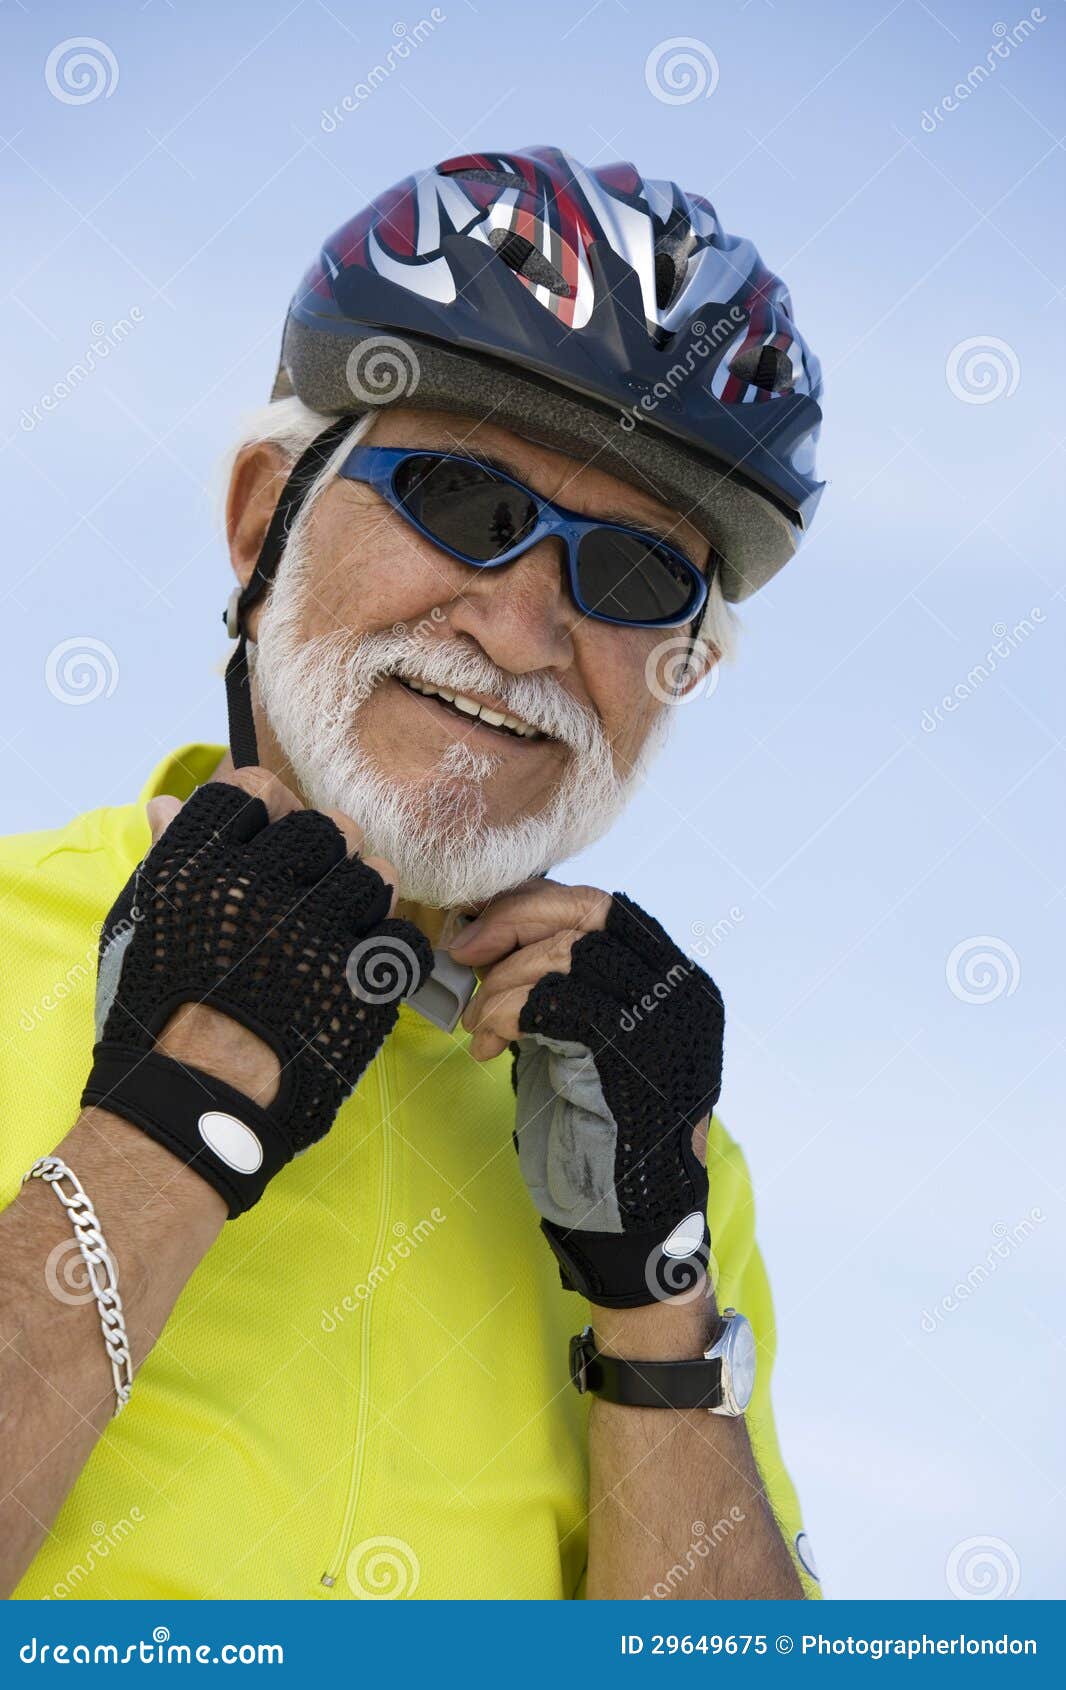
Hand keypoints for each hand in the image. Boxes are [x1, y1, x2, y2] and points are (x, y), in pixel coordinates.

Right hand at [81, 770, 431, 1215]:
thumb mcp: (143, 929)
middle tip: (308, 895)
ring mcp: (320, 933)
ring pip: (374, 873)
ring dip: (361, 896)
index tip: (269, 842)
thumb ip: (169, 859)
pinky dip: (390, 950)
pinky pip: (402, 936)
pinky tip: (364, 968)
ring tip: (339, 930)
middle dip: (323, 855)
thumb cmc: (156, 1020)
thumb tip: (169, 803)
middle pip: (326, 828)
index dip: (268, 811)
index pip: (255, 791)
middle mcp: (264, 888)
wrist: (191, 1109)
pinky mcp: (363, 981)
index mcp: (204, 867)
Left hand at [451, 882, 723, 1308]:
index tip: (477, 929)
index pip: (599, 906)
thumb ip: (554, 986)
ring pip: (566, 954)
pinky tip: (487, 1044)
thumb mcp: (573, 1041)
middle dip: (511, 925)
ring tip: (476, 1024)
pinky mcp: (635, 1058)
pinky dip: (507, 1011)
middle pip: (586, 913)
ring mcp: (665, 1023)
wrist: (627, 1221)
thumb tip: (489, 934)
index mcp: (672, 980)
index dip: (531, 905)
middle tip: (462, 954)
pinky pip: (558, 1002)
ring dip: (501, 983)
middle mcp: (680, 991)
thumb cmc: (594, 1133)